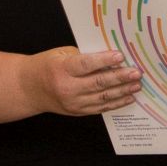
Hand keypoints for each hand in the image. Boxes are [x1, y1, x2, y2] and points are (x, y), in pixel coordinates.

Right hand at [25, 47, 141, 116]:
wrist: (29, 88)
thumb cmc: (47, 66)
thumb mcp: (61, 54)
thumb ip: (84, 55)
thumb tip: (110, 58)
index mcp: (61, 69)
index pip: (86, 65)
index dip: (104, 61)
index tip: (120, 56)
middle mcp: (67, 88)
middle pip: (98, 83)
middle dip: (120, 77)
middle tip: (136, 72)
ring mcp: (73, 103)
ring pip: (102, 97)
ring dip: (122, 91)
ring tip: (136, 84)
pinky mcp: (78, 111)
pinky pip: (100, 108)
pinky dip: (116, 103)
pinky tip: (128, 97)